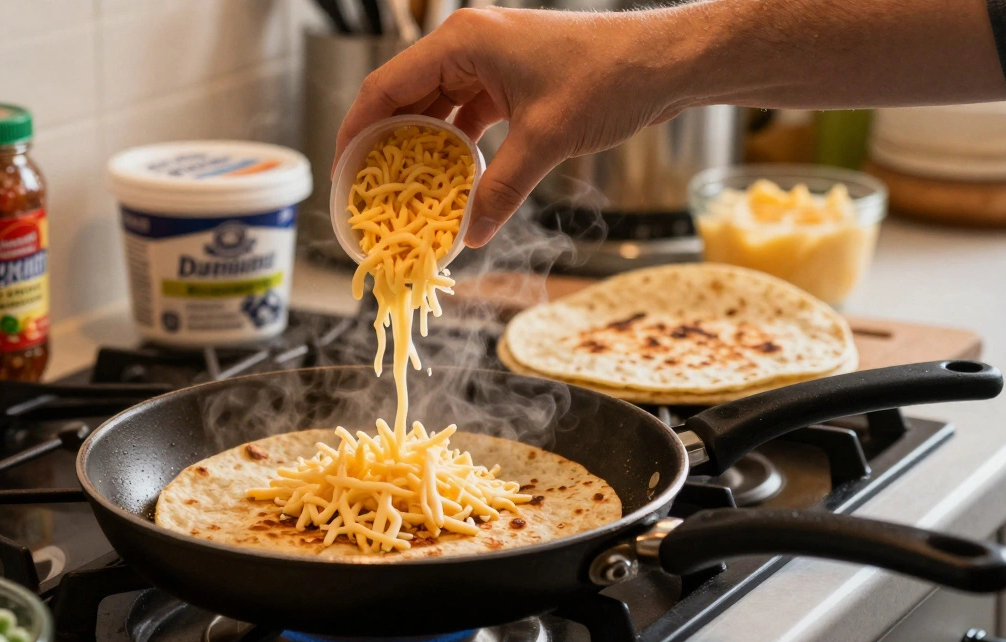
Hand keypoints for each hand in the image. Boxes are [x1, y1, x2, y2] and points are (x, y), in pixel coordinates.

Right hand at [334, 7, 692, 247]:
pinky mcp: (509, 79)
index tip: (340, 171)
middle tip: (366, 190)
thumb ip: (500, 188)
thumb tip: (470, 235)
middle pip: (405, 97)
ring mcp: (488, 60)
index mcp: (462, 41)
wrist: (664, 62)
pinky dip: (454, 146)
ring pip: (435, 107)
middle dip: (384, 144)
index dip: (356, 131)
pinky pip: (466, 114)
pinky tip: (448, 180)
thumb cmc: (608, 79)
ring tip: (401, 191)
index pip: (386, 87)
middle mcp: (468, 44)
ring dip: (419, 148)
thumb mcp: (545, 140)